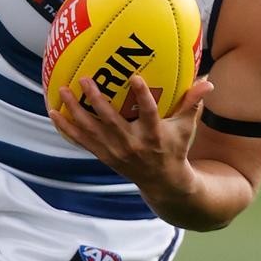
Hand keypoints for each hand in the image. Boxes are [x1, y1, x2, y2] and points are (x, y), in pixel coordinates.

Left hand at [49, 75, 213, 200]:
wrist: (162, 182)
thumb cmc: (175, 147)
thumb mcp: (186, 128)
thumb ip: (193, 102)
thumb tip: (207, 80)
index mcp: (154, 135)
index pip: (149, 113)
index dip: (142, 96)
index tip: (135, 77)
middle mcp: (132, 144)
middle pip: (111, 121)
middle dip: (97, 101)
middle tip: (85, 79)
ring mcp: (115, 151)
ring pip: (91, 130)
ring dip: (74, 111)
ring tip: (62, 91)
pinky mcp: (103, 155)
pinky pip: (81, 141)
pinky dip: (66, 128)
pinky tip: (53, 112)